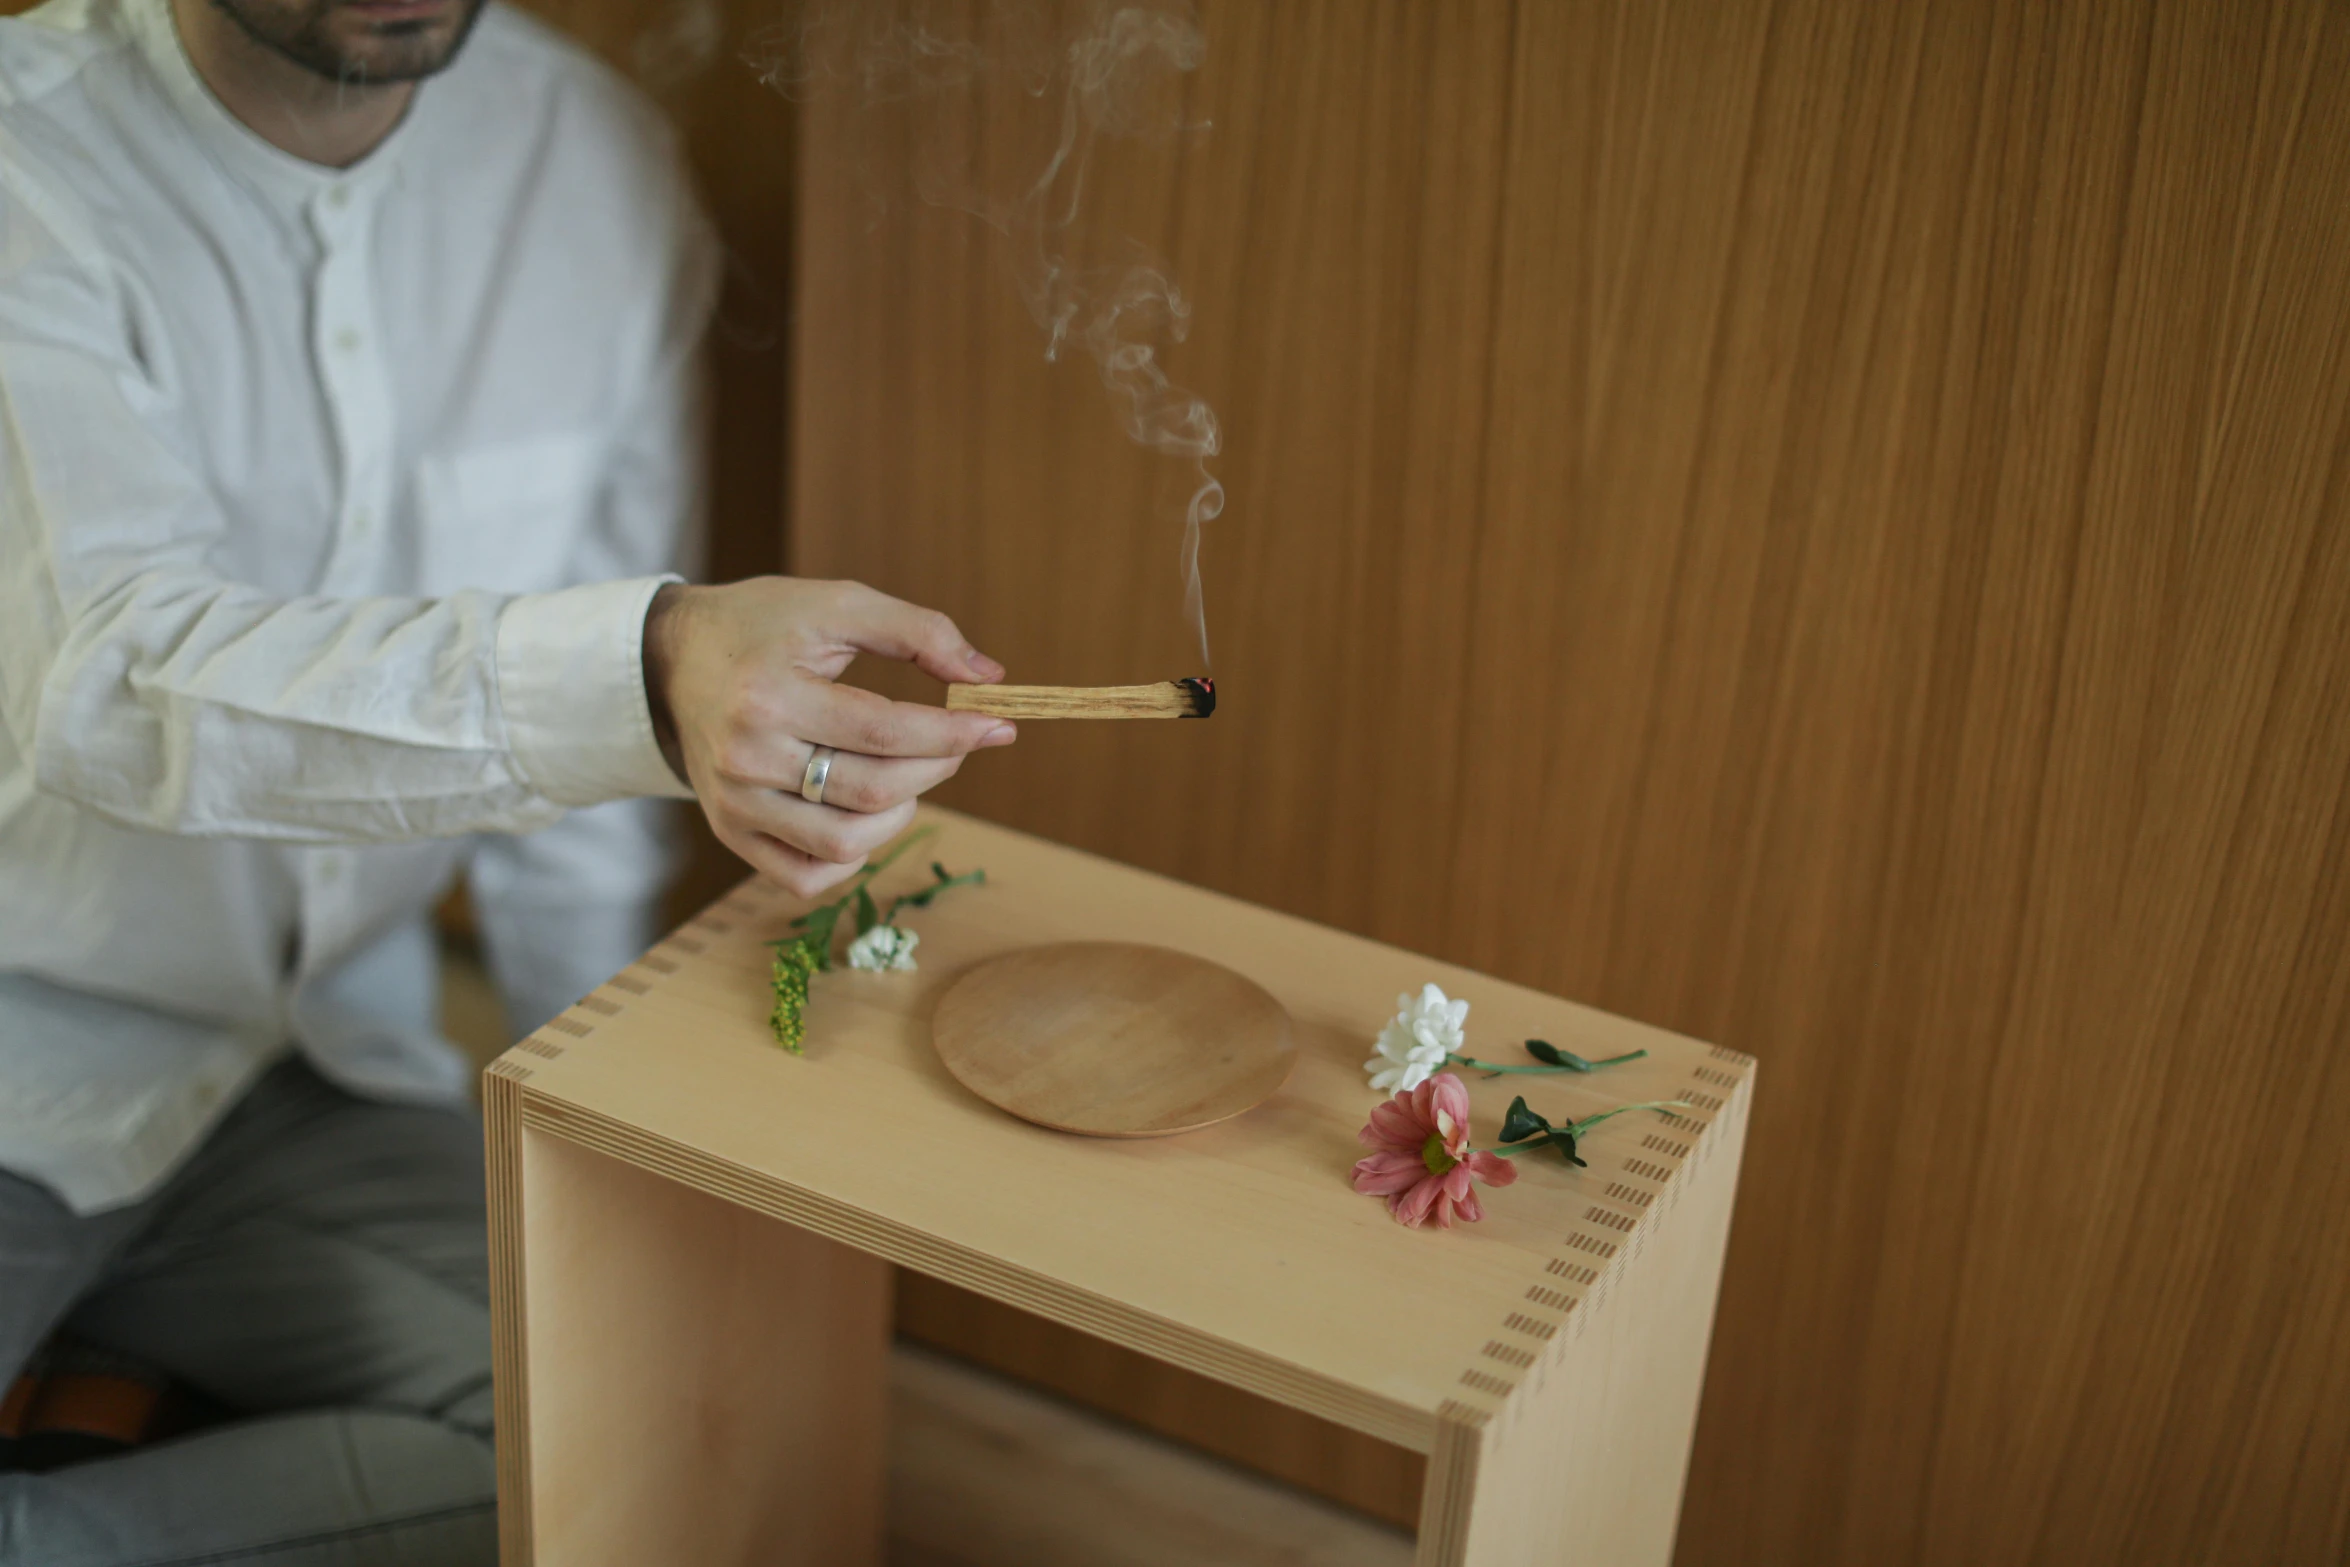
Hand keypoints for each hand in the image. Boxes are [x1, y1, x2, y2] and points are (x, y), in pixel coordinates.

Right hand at [641, 578, 1013, 896]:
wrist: (673, 659)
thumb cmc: (763, 625)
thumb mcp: (837, 604)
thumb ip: (918, 631)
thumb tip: (989, 679)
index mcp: (771, 695)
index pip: (885, 732)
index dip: (954, 734)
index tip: (1000, 727)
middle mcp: (747, 758)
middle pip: (872, 790)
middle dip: (936, 767)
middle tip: (956, 741)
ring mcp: (734, 804)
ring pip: (844, 844)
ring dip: (900, 813)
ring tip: (907, 774)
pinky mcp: (731, 832)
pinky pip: (806, 875)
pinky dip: (852, 855)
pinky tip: (865, 812)